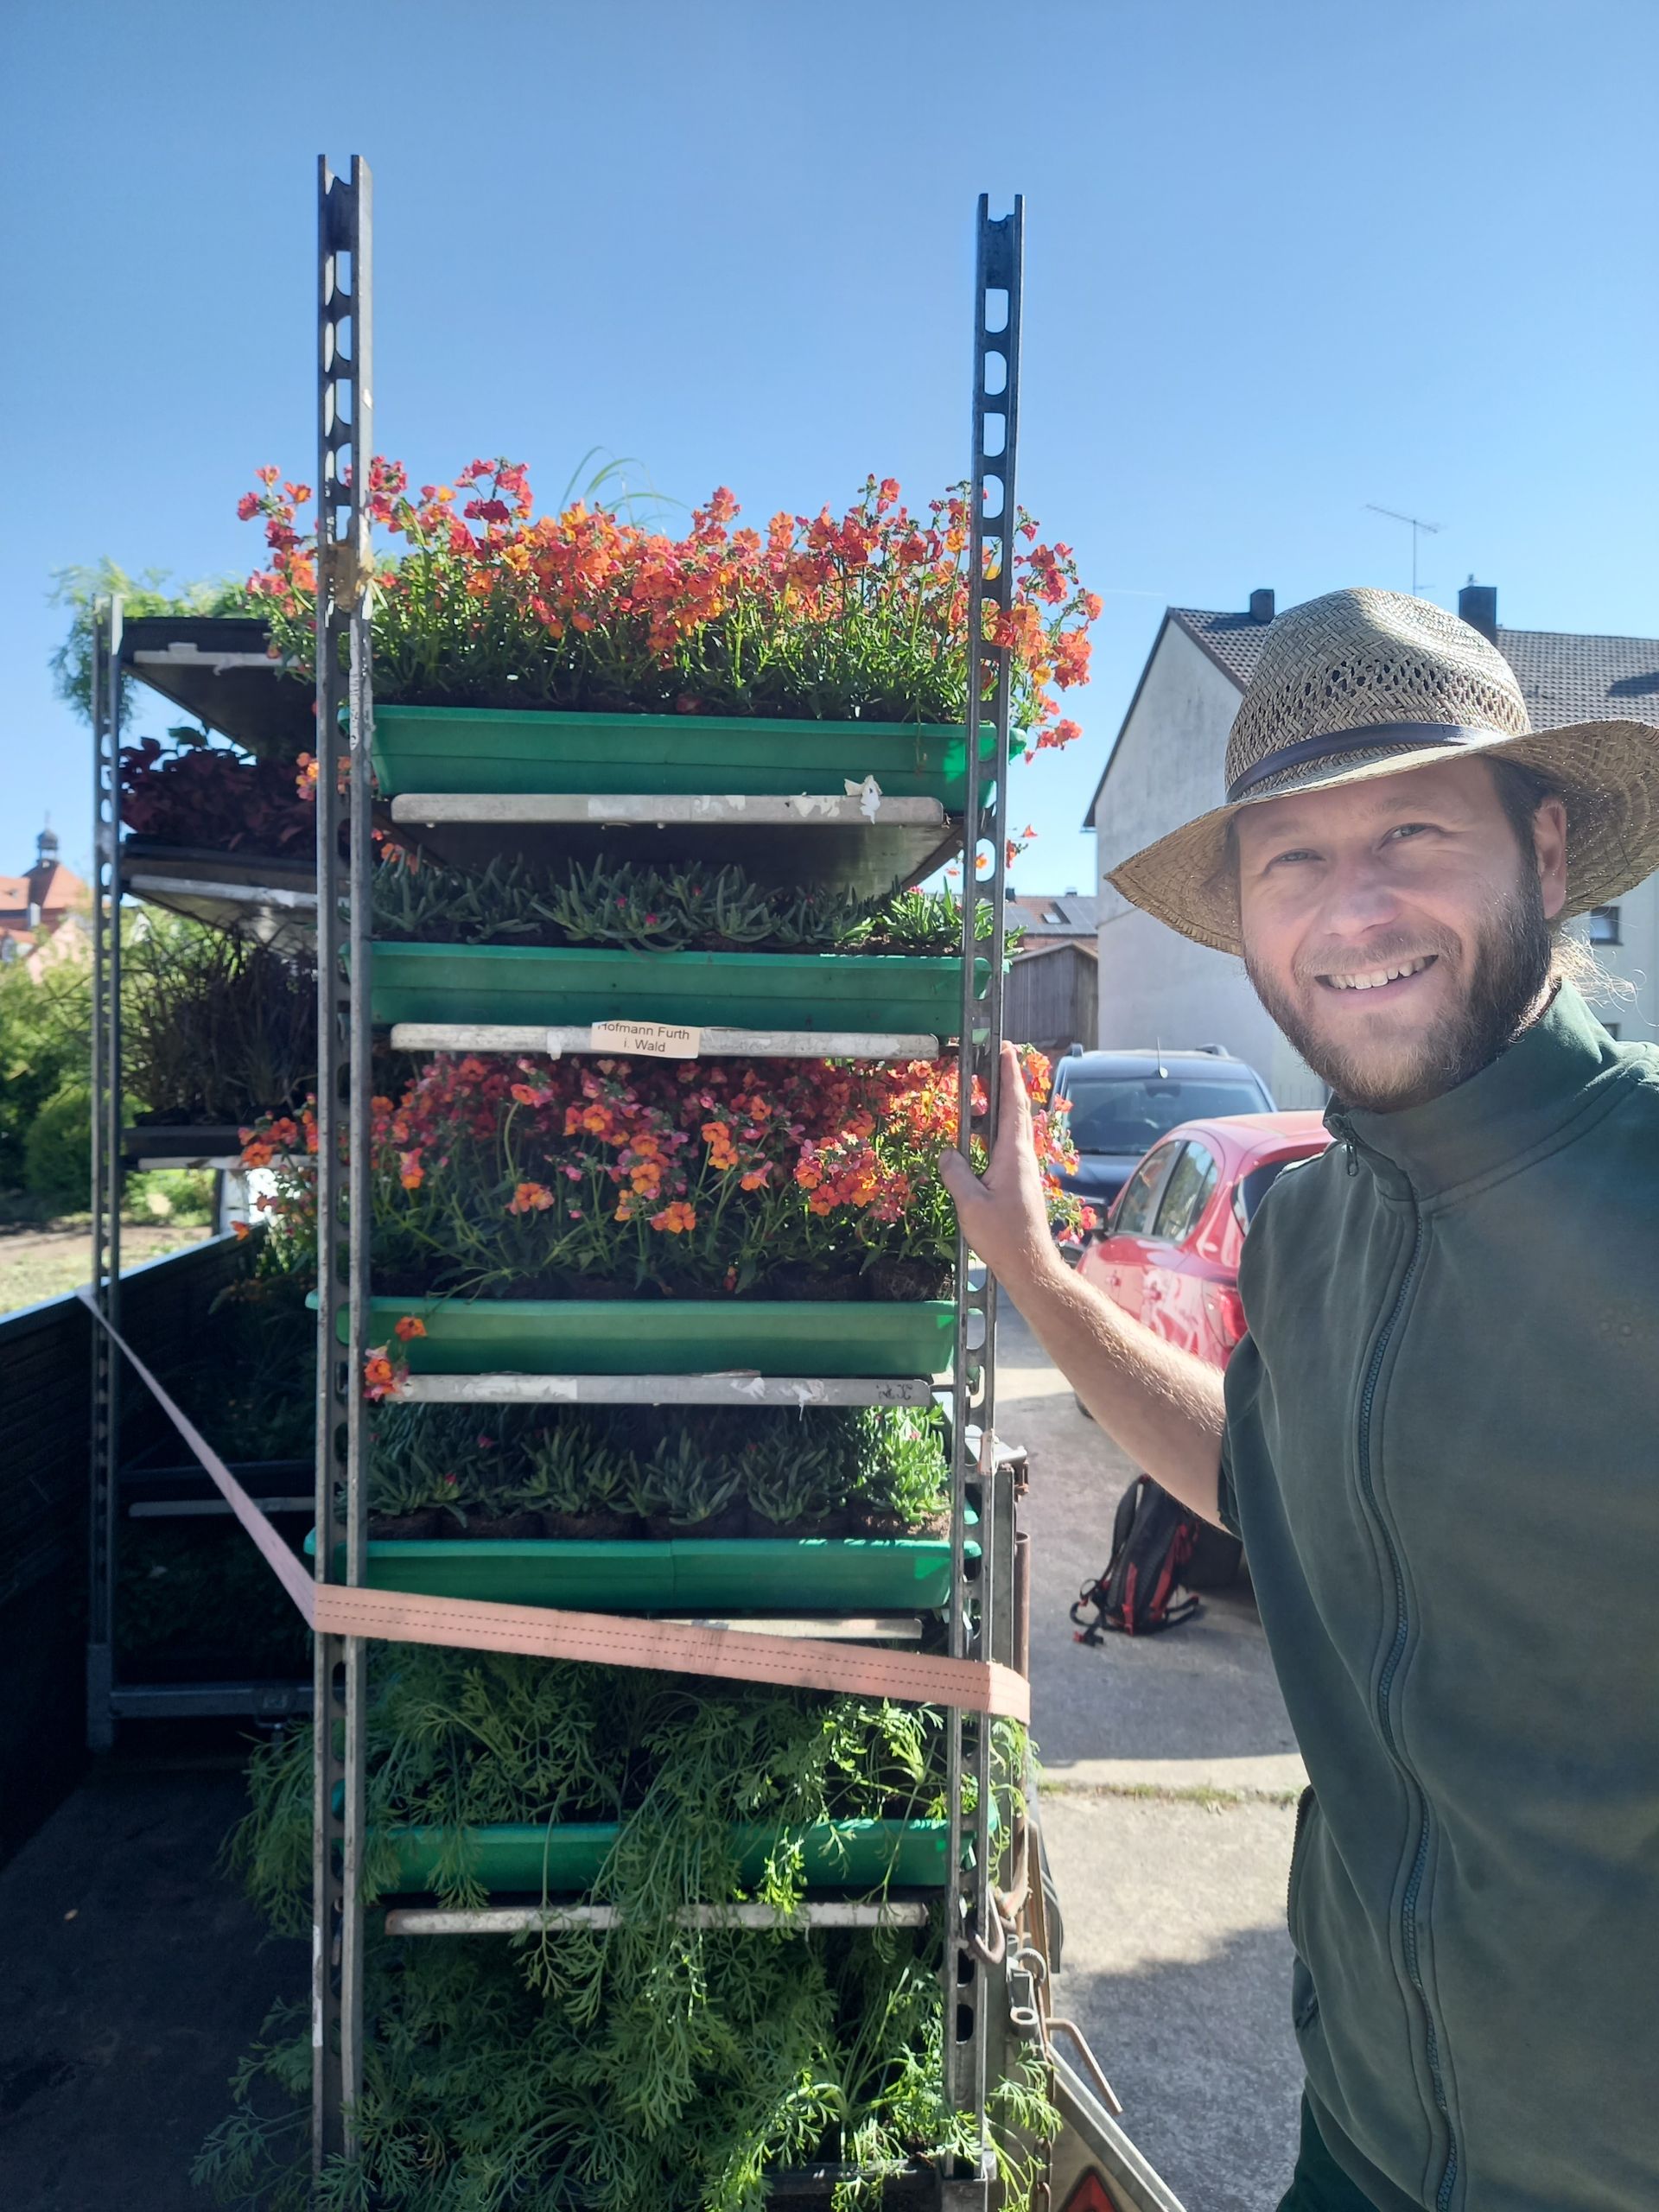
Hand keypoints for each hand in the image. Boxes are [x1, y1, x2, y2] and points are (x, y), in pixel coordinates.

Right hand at [938, 1041, 1064, 1293]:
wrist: (1030, 1265)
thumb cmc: (1002, 1236)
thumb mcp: (970, 1204)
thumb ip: (956, 1174)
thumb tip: (948, 1154)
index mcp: (1012, 1155)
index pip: (1012, 1105)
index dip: (1009, 1075)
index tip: (1005, 1049)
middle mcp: (1022, 1157)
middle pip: (1016, 1111)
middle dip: (1007, 1082)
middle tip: (996, 1058)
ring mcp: (1023, 1170)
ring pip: (1013, 1129)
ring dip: (1002, 1105)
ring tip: (986, 1089)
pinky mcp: (1019, 1183)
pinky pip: (1007, 1147)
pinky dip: (997, 1130)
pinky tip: (983, 1137)